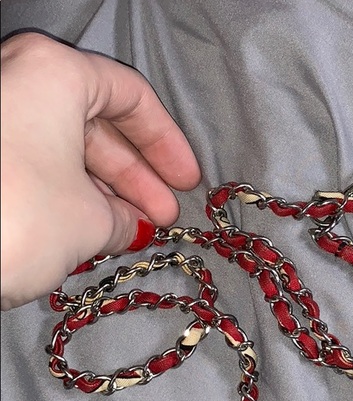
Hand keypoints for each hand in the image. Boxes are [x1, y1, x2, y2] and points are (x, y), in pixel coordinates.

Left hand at [1, 32, 200, 309]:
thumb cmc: (19, 217)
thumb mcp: (90, 220)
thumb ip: (122, 218)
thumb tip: (130, 227)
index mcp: (53, 73)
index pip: (132, 99)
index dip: (169, 145)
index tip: (189, 183)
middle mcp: (18, 82)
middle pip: (98, 126)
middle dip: (138, 178)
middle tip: (166, 216)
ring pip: (67, 150)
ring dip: (108, 193)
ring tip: (137, 230)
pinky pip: (38, 166)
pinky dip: (71, 196)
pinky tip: (99, 229)